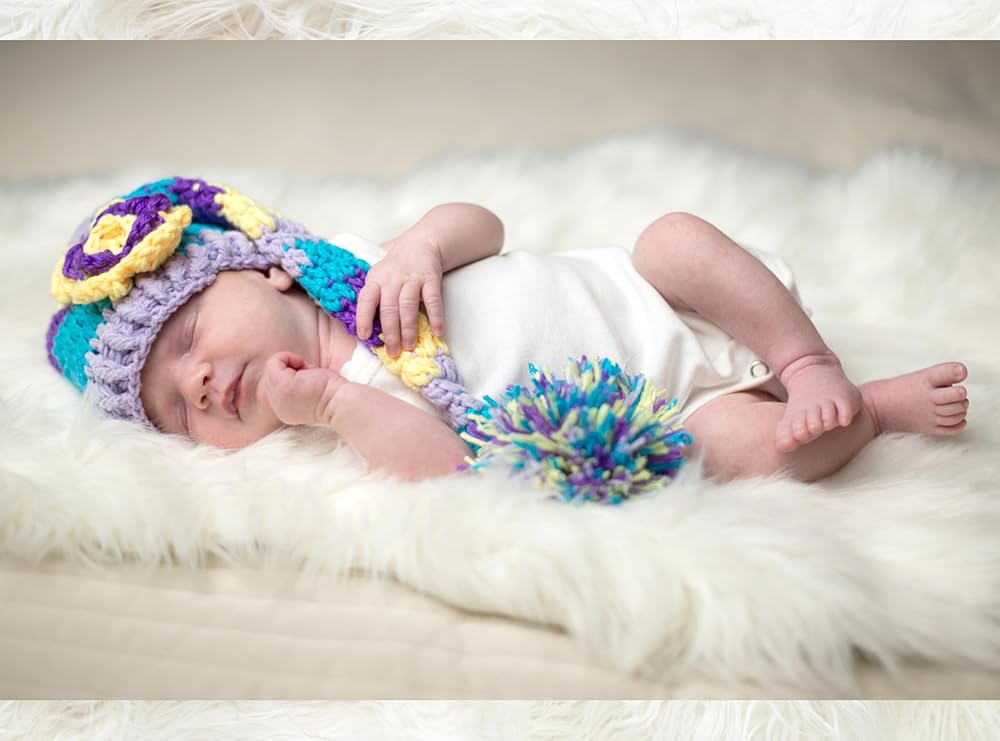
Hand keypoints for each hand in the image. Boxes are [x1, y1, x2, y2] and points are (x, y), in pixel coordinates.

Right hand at [260, 352, 345, 425]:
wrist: (340, 401)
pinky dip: (289, 357)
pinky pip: (274, 362)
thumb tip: (286, 367)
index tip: (309, 383)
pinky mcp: (280, 385)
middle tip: (310, 376)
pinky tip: (304, 366)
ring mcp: (276, 397)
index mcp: (283, 411)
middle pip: (272, 377)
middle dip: (290, 370)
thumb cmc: (331, 393)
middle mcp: (276, 407)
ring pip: (272, 369)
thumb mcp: (305, 391)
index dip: (292, 377)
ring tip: (308, 374)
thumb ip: (292, 385)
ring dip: (291, 365)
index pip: (275, 387)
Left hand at [355, 231, 445, 357]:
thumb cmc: (395, 268)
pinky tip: (437, 332)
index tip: (363, 336)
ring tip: (409, 346)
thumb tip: (364, 329)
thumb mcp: (378, 277)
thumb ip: (373, 298)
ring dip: (409, 328)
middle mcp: (392, 279)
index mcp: (376, 280)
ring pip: (408, 305)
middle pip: (389, 307)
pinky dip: (436, 317)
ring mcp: (412, 278)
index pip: (366, 299)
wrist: (420, 244)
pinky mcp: (430, 279)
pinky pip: (433, 300)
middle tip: (393, 351)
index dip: (363, 317)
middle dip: (390, 332)